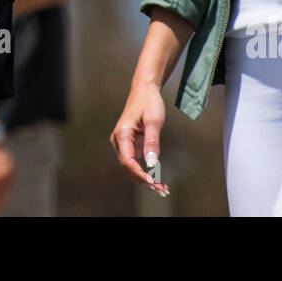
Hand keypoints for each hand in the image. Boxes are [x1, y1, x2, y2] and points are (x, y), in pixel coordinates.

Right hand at [110, 81, 169, 197]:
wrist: (144, 90)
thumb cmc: (149, 102)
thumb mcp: (154, 121)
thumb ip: (152, 142)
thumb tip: (152, 164)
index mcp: (122, 134)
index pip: (128, 161)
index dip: (139, 174)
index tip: (153, 182)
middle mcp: (119, 141)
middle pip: (128, 168)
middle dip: (144, 181)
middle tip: (162, 190)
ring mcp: (123, 144)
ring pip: (131, 168)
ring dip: (145, 179)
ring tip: (162, 189)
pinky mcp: (129, 145)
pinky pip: (135, 163)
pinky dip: (146, 172)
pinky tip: (157, 180)